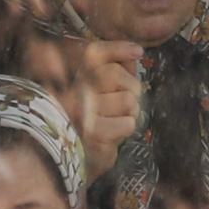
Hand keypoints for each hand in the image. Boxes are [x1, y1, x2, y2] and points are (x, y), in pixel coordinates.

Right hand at [72, 40, 144, 183]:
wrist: (71, 160)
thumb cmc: (89, 123)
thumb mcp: (97, 93)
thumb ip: (115, 69)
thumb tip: (134, 54)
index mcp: (73, 78)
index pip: (94, 54)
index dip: (117, 48)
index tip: (138, 52)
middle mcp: (73, 92)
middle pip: (114, 74)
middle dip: (130, 88)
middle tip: (127, 103)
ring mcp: (82, 112)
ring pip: (126, 100)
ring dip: (129, 112)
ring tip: (116, 119)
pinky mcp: (93, 134)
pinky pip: (128, 123)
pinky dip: (126, 129)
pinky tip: (113, 134)